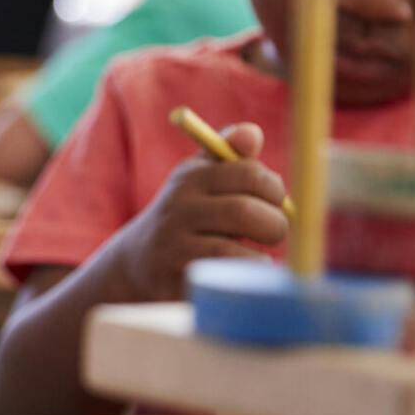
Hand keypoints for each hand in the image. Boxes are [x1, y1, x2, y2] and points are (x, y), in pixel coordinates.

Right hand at [107, 122, 288, 299]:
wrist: (139, 261)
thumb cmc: (187, 216)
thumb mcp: (200, 180)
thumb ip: (230, 156)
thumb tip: (252, 133)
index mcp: (191, 177)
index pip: (248, 173)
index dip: (274, 190)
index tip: (275, 202)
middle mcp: (178, 208)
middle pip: (244, 212)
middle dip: (274, 225)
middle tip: (274, 233)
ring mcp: (173, 244)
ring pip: (232, 251)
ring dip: (260, 257)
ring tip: (260, 257)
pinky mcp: (175, 278)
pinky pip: (222, 280)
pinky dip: (243, 279)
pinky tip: (245, 276)